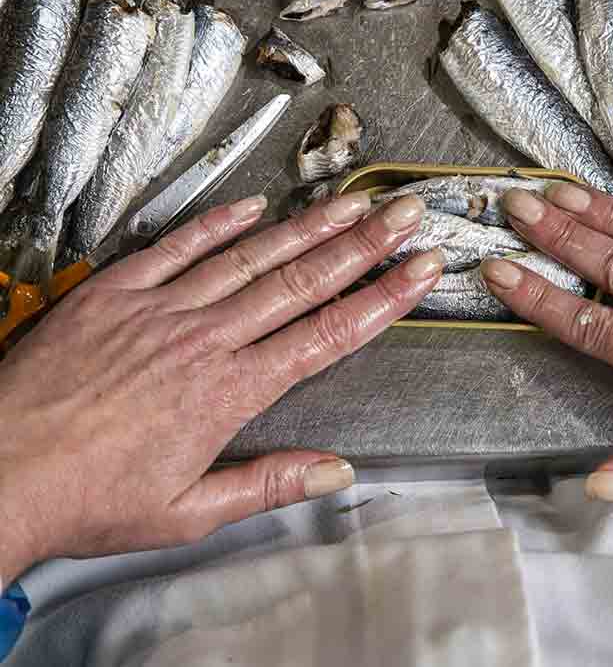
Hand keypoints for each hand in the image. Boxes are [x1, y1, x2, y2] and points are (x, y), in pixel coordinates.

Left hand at [0, 192, 441, 583]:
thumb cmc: (91, 498)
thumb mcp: (187, 512)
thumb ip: (268, 483)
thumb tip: (338, 471)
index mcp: (230, 391)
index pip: (326, 335)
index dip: (382, 299)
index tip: (420, 271)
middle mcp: (206, 338)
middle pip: (301, 282)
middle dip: (363, 245)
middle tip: (405, 213)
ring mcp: (162, 307)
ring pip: (251, 256)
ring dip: (308, 226)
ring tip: (353, 200)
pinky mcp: (117, 290)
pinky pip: (177, 245)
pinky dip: (218, 222)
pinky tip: (255, 205)